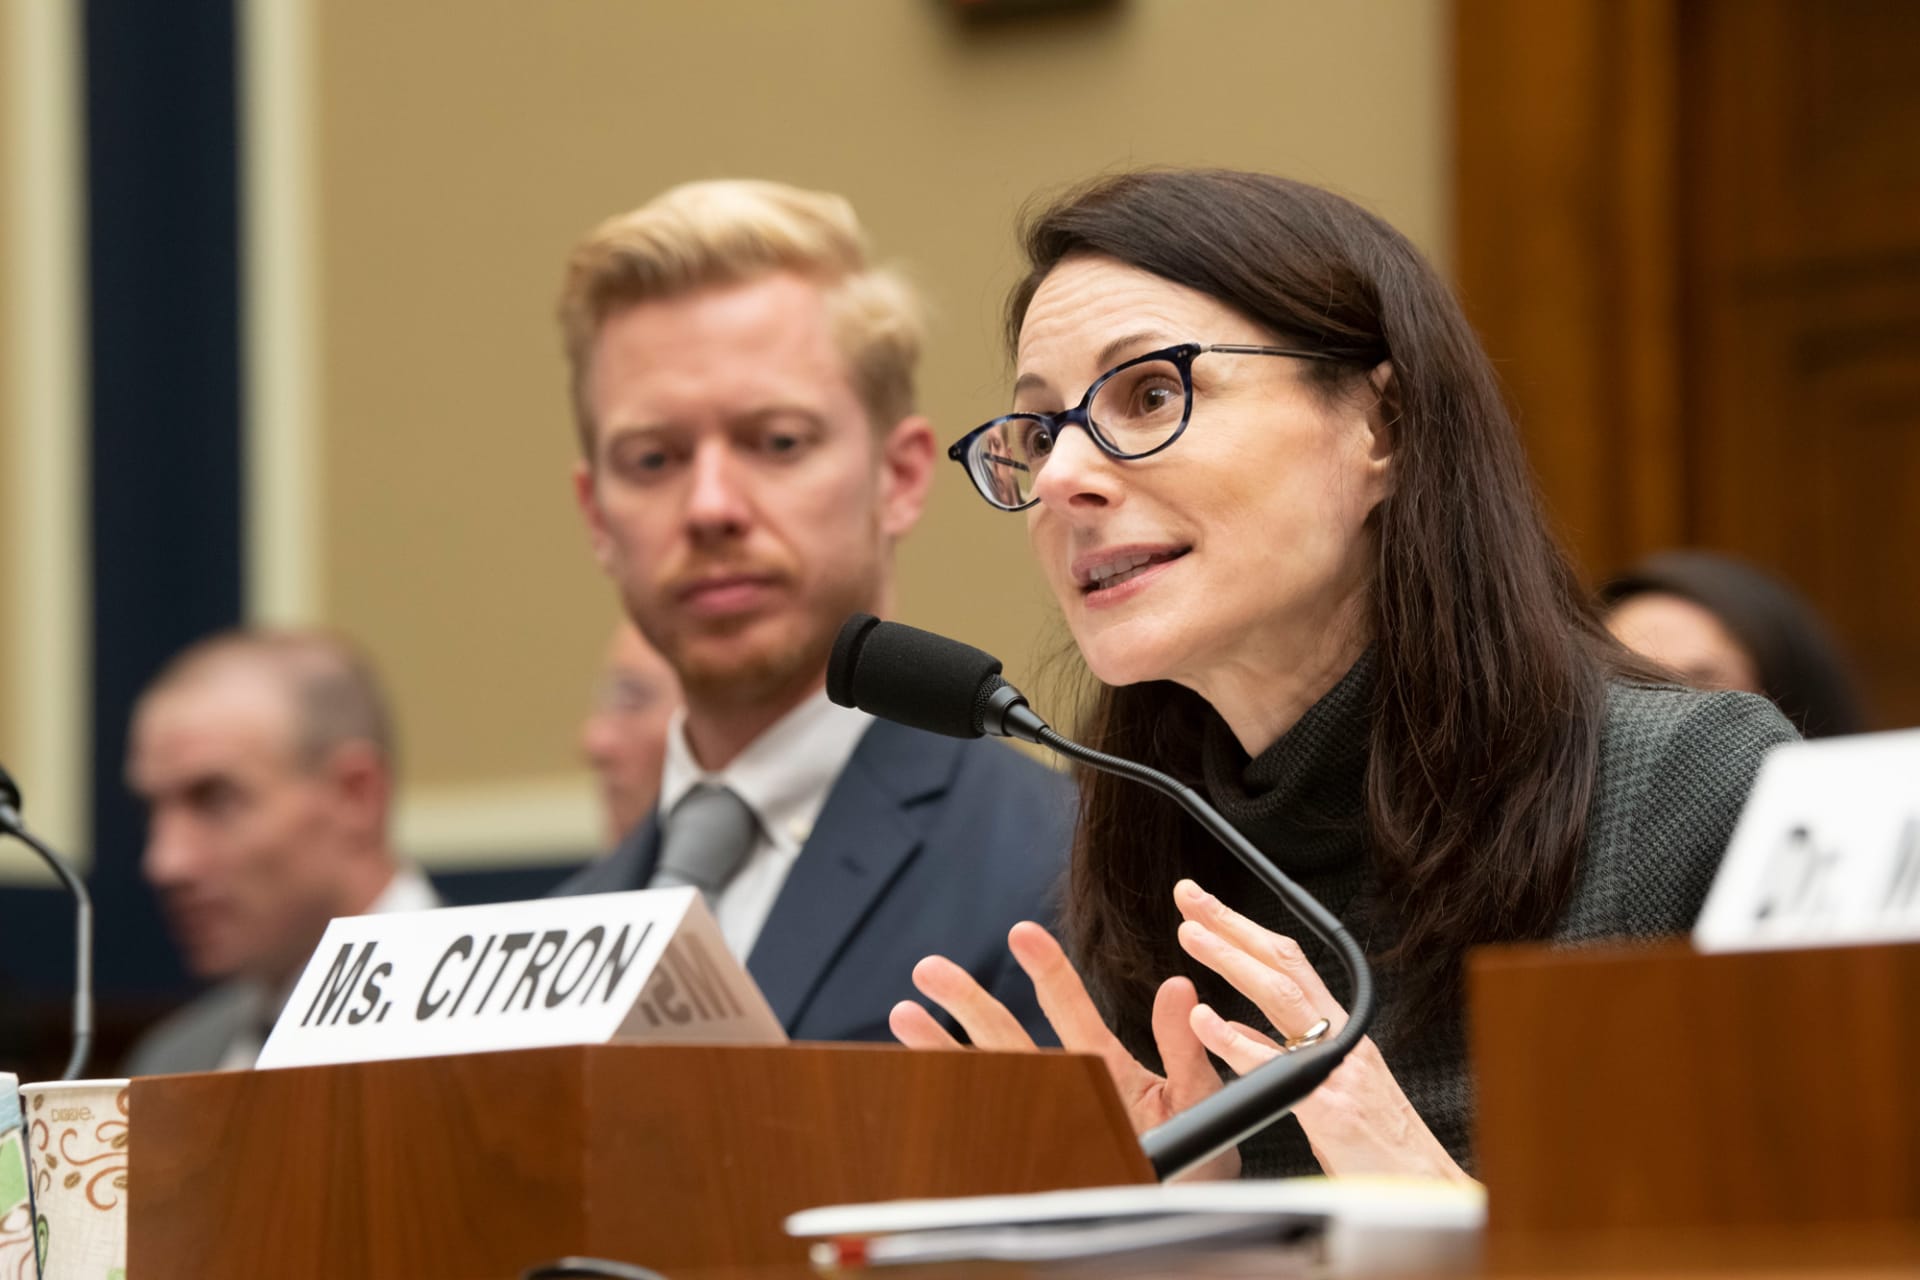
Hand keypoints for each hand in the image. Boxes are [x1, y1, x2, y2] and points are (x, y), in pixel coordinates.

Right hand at [891, 921, 1241, 1179]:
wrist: (1192, 1204)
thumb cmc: (1201, 1150)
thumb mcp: (1200, 1093)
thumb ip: (1184, 1046)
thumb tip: (1178, 990)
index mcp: (1106, 1064)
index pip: (1070, 1010)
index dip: (1048, 973)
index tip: (1022, 934)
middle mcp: (1068, 1086)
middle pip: (1008, 1037)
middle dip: (969, 1002)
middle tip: (930, 969)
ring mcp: (1049, 1120)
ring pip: (991, 1077)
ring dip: (945, 1048)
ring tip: (904, 1015)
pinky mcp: (1039, 1157)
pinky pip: (990, 1132)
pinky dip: (953, 1109)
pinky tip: (921, 1088)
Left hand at [1171, 878, 1471, 1182]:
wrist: (1427, 1191)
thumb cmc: (1377, 1148)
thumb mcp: (1327, 1089)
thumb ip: (1286, 1056)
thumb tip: (1243, 1028)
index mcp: (1339, 1030)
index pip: (1289, 962)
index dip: (1245, 928)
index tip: (1205, 906)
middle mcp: (1342, 1037)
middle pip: (1283, 963)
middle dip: (1232, 924)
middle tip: (1188, 896)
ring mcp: (1339, 1069)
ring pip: (1281, 998)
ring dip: (1232, 962)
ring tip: (1190, 937)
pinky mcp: (1333, 1110)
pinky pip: (1280, 1068)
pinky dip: (1239, 1042)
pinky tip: (1205, 1021)